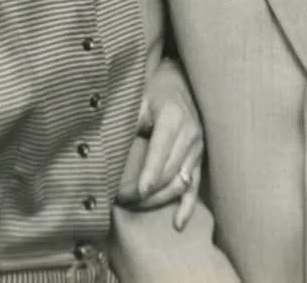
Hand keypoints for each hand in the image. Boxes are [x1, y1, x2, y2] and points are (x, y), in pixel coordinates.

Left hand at [116, 59, 203, 229]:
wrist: (180, 83)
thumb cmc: (155, 92)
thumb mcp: (139, 100)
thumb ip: (128, 122)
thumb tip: (107, 147)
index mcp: (173, 117)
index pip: (161, 150)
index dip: (149, 173)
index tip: (137, 192)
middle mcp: (190, 133)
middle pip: (169, 171)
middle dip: (147, 191)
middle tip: (122, 200)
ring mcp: (198, 147)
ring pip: (180, 182)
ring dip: (159, 199)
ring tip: (136, 206)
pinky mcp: (200, 158)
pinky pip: (195, 185)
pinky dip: (187, 205)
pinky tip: (177, 223)